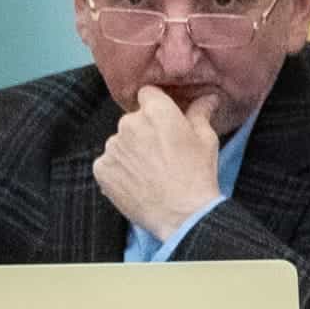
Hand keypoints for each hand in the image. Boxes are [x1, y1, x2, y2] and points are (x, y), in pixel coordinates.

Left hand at [95, 88, 228, 242]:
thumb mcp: (206, 139)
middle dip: (143, 130)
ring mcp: (112, 147)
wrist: (182, 214)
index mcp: (156, 111)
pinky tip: (135, 182)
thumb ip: (200, 113)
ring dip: (130, 151)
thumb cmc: (198, 173)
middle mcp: (129, 123)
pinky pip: (108, 162)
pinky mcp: (101, 169)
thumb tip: (208, 97)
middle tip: (160, 152)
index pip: (148, 94)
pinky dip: (118, 170)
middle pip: (132, 119)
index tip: (164, 121)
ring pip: (119, 142)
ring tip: (148, 172)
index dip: (156, 106)